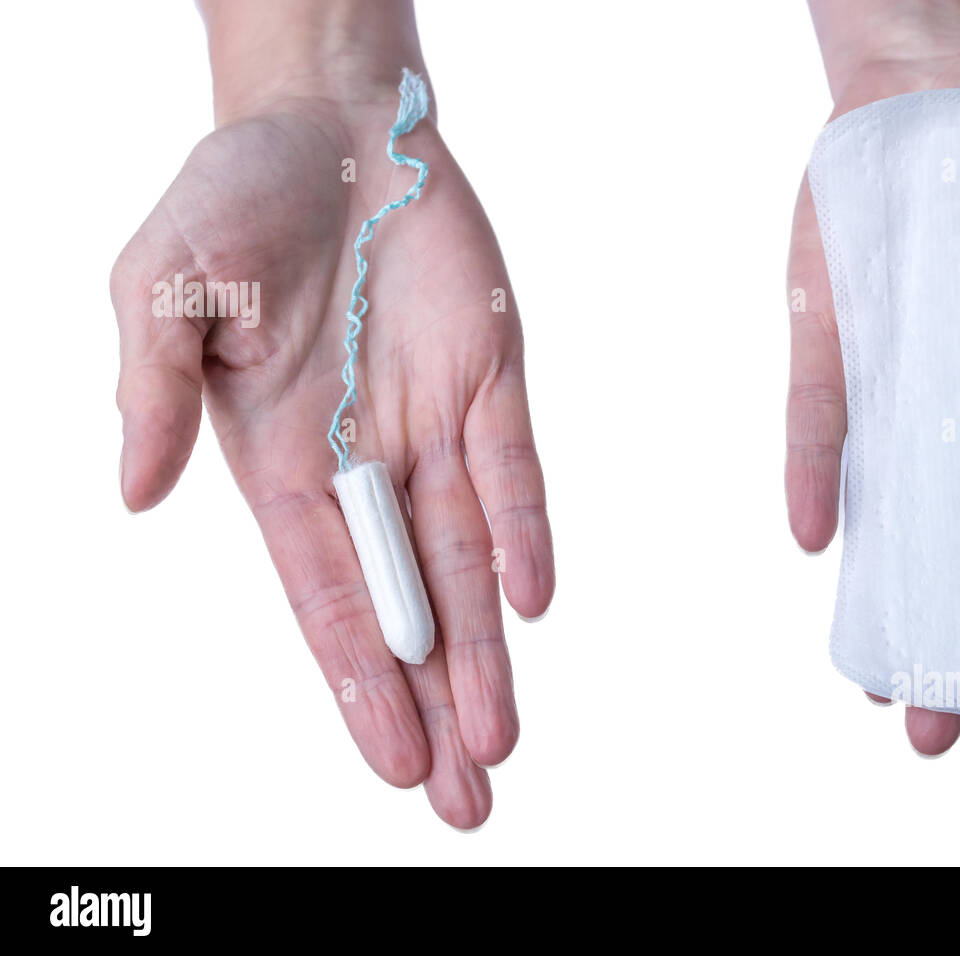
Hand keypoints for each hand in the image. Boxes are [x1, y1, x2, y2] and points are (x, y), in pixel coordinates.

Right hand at [112, 5, 553, 826]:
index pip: (327, 600)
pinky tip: (532, 602)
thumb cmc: (233, 204)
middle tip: (466, 801)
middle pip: (409, 608)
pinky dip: (525, 534)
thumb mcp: (157, 291)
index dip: (357, 684)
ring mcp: (436, 428)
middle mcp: (365, 467)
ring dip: (488, 651)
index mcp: (281, 466)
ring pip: (470, 562)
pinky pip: (514, 473)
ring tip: (499, 742)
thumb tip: (134, 495)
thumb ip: (150, 394)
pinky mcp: (495, 381)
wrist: (329, 128)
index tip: (392, 766)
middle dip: (435, 704)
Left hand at [787, 0, 959, 753]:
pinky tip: (818, 540)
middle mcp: (948, 404)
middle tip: (935, 726)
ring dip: (877, 587)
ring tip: (876, 677)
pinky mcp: (827, 334)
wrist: (944, 85)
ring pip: (879, 502)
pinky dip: (817, 473)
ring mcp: (884, 376)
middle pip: (945, 539)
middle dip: (942, 635)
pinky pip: (818, 417)